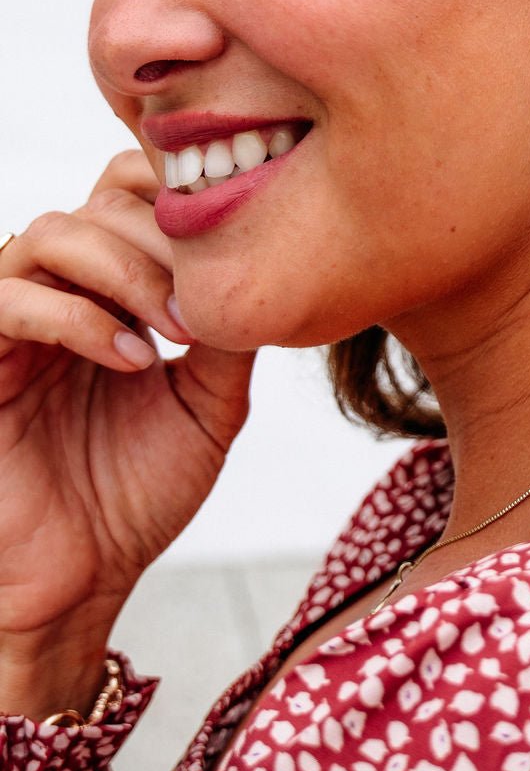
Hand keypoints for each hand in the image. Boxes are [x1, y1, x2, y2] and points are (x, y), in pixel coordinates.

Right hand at [0, 151, 254, 708]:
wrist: (84, 578)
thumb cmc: (138, 494)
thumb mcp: (208, 406)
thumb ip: (228, 334)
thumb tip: (262, 266)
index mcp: (109, 290)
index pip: (126, 193)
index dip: (173, 192)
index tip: (230, 241)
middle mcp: (58, 293)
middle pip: (97, 202)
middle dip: (162, 241)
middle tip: (204, 307)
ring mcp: (13, 323)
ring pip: (51, 234)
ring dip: (125, 271)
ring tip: (173, 331)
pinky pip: (9, 300)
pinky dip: (78, 318)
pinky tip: (133, 360)